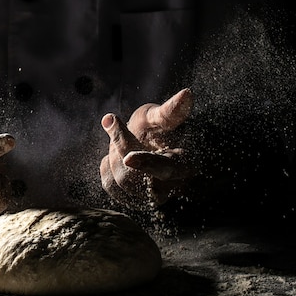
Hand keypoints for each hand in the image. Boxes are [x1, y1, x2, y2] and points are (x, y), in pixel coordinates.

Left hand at [100, 88, 194, 208]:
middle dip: (120, 145)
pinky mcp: (132, 201)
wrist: (153, 145)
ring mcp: (148, 198)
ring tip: (123, 140)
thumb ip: (172, 110)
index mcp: (183, 166)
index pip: (165, 169)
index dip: (147, 163)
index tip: (129, 157)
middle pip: (133, 175)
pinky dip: (108, 165)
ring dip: (113, 155)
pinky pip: (109, 184)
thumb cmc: (161, 128)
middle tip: (114, 121)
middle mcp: (167, 188)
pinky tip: (118, 156)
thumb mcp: (164, 117)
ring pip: (118, 181)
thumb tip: (187, 94)